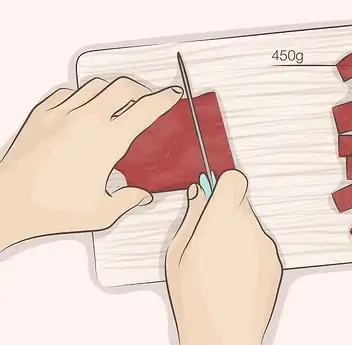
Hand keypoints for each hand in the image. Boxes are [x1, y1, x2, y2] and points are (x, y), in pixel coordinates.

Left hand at [0, 77, 182, 250]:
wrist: (8, 203)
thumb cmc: (53, 209)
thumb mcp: (102, 213)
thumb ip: (129, 200)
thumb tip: (143, 194)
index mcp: (108, 141)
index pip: (145, 110)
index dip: (164, 99)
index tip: (173, 93)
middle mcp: (88, 120)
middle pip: (123, 87)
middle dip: (141, 88)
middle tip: (146, 99)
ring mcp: (63, 113)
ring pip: (97, 84)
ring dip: (113, 89)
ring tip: (117, 102)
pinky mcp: (42, 113)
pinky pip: (68, 90)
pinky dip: (83, 93)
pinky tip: (84, 106)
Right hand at [166, 170, 282, 344]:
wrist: (224, 335)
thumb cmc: (196, 299)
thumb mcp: (178, 253)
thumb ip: (192, 216)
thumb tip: (199, 193)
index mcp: (222, 219)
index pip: (233, 179)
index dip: (222, 183)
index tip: (213, 193)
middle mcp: (249, 227)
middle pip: (241, 202)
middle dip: (225, 211)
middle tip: (209, 235)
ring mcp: (265, 245)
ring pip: (250, 224)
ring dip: (237, 232)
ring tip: (220, 262)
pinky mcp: (275, 261)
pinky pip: (259, 244)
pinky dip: (248, 251)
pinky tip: (235, 274)